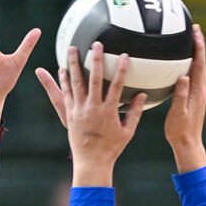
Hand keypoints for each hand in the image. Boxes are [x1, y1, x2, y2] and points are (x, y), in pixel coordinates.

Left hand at [46, 42, 144, 186]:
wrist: (91, 162)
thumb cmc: (112, 148)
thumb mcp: (127, 132)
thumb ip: (135, 112)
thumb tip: (142, 95)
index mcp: (108, 112)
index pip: (117, 86)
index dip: (121, 70)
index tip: (125, 56)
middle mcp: (93, 109)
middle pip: (94, 79)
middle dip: (95, 60)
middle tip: (96, 44)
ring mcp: (79, 111)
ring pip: (76, 83)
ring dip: (74, 65)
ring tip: (73, 49)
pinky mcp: (70, 114)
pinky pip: (66, 94)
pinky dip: (64, 81)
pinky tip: (62, 69)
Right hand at [164, 24, 205, 172]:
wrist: (188, 144)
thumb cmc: (180, 131)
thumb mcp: (178, 112)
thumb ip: (180, 94)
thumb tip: (183, 76)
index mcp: (197, 91)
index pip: (200, 64)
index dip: (198, 46)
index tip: (196, 32)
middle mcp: (201, 90)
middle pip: (201, 62)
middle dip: (198, 45)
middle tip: (194, 29)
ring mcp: (198, 94)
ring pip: (198, 69)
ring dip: (195, 54)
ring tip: (189, 42)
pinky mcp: (194, 98)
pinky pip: (193, 76)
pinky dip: (190, 66)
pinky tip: (183, 65)